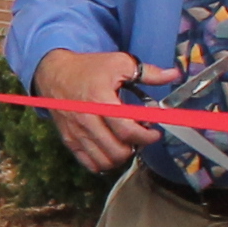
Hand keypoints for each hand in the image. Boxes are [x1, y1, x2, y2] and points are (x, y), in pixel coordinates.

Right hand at [31, 49, 156, 172]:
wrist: (55, 73)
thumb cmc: (89, 68)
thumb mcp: (120, 63)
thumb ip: (147, 72)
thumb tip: (173, 74)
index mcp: (100, 101)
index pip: (126, 130)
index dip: (146, 136)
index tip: (154, 132)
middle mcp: (86, 120)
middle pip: (116, 151)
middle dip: (136, 147)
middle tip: (141, 136)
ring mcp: (76, 133)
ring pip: (104, 161)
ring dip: (121, 157)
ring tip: (127, 143)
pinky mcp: (69, 140)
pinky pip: (89, 164)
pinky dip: (104, 162)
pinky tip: (111, 149)